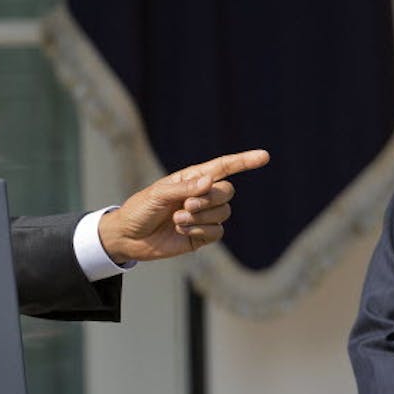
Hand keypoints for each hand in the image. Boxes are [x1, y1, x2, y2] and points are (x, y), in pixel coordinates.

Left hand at [98, 149, 269, 263]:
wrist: (128, 237)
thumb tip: (209, 182)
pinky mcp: (202, 235)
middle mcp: (201, 195)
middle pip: (227, 192)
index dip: (245, 161)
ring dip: (201, 217)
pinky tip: (182, 230)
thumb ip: (184, 188)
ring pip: (223, 213)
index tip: (265, 156)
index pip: (224, 167)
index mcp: (193, 178)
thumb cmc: (140, 209)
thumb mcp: (157, 194)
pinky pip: (217, 232)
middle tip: (187, 205)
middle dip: (210, 199)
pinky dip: (200, 231)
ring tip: (178, 219)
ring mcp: (203, 216)